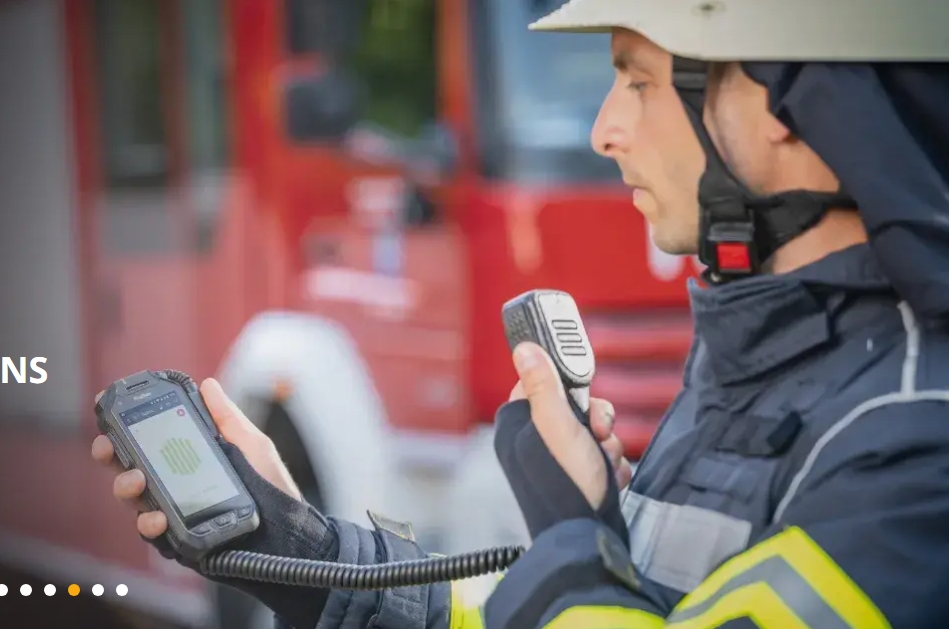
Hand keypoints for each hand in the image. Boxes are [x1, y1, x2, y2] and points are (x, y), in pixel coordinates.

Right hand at [91, 378, 302, 539]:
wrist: (288, 529)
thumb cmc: (271, 485)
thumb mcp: (251, 445)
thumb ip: (227, 418)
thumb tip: (208, 385)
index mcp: (187, 457)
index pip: (148, 440)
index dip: (124, 428)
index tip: (109, 413)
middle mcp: (174, 484)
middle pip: (129, 467)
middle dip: (111, 455)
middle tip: (108, 448)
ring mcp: (174, 511)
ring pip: (134, 500)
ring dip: (126, 487)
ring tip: (136, 480)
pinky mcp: (179, 538)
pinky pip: (153, 533)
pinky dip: (149, 524)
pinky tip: (157, 517)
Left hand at [508, 342, 615, 510]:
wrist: (590, 539)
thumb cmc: (567, 482)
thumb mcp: (555, 424)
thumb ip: (542, 384)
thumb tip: (524, 347)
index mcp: (515, 427)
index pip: (539, 385)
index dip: (565, 387)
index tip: (580, 396)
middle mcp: (530, 444)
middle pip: (571, 407)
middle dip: (594, 420)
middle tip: (596, 433)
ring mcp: (553, 464)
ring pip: (590, 433)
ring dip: (606, 445)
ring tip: (602, 464)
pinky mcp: (575, 480)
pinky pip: (598, 458)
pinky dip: (609, 467)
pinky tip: (608, 480)